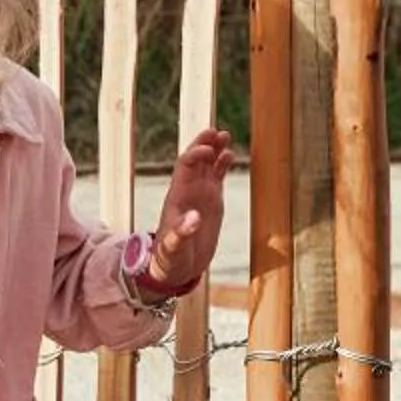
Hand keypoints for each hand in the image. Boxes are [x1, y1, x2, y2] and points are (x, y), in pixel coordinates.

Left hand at [146, 127, 234, 294]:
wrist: (175, 268)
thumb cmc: (169, 259)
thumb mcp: (172, 249)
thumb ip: (180, 234)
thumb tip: (193, 218)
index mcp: (177, 197)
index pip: (185, 167)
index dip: (195, 155)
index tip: (208, 151)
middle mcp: (188, 191)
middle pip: (196, 159)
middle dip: (204, 144)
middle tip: (217, 132)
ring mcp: (200, 195)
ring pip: (207, 165)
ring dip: (215, 150)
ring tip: (226, 135)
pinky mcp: (211, 202)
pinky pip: (217, 178)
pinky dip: (223, 165)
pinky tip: (231, 155)